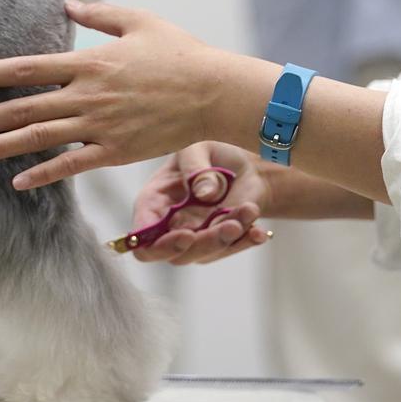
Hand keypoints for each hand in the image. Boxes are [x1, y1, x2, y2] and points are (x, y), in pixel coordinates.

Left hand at [0, 0, 275, 190]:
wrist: (214, 92)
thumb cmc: (180, 52)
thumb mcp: (139, 21)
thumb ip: (99, 14)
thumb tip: (66, 2)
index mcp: (89, 62)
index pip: (27, 67)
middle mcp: (87, 95)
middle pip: (23, 107)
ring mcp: (99, 126)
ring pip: (39, 138)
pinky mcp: (116, 151)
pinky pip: (72, 165)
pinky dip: (43, 174)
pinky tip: (17, 181)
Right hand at [127, 143, 274, 264]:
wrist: (243, 163)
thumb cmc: (210, 153)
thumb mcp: (197, 148)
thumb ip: (196, 167)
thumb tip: (204, 194)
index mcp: (153, 201)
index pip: (141, 236)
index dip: (158, 244)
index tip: (186, 235)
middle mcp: (169, 226)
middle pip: (174, 253)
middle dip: (203, 243)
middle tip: (229, 226)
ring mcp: (194, 237)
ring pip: (204, 253)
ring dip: (227, 238)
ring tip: (248, 212)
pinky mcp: (220, 242)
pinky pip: (230, 249)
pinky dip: (246, 241)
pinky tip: (259, 231)